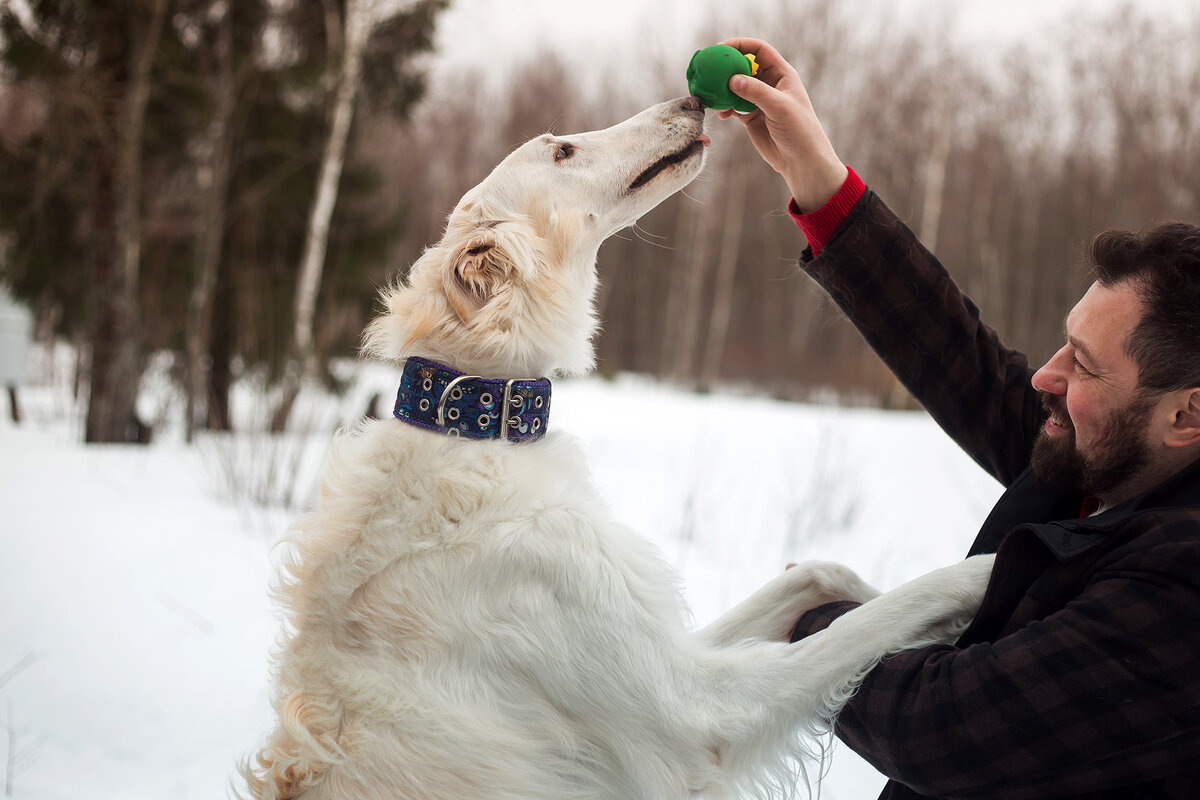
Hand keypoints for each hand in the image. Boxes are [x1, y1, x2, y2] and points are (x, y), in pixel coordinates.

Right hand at [716, 37, 847, 212]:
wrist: (801, 161)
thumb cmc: (799, 130)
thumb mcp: (779, 107)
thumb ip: (756, 92)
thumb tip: (732, 80)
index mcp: (782, 74)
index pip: (759, 50)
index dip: (740, 45)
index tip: (720, 49)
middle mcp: (770, 84)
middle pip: (743, 67)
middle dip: (726, 67)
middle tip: (709, 70)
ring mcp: (759, 101)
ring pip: (735, 88)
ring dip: (722, 90)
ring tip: (711, 96)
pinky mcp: (752, 117)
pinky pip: (733, 107)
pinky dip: (724, 108)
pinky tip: (721, 114)